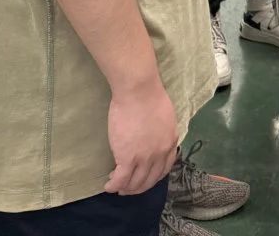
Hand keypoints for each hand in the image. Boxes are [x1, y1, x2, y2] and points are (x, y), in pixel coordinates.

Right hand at [104, 78, 178, 195]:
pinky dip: (113, 185)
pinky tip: (108, 185)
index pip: (163, 170)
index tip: (144, 178)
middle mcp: (159, 154)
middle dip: (138, 187)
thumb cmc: (149, 96)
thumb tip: (155, 138)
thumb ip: (162, 131)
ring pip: (134, 183)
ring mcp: (144, 158)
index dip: (152, 178)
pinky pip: (120, 180)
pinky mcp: (127, 158)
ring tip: (117, 186)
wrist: (139, 91)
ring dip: (125, 188)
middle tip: (128, 187)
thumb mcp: (166, 117)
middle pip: (149, 180)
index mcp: (170, 142)